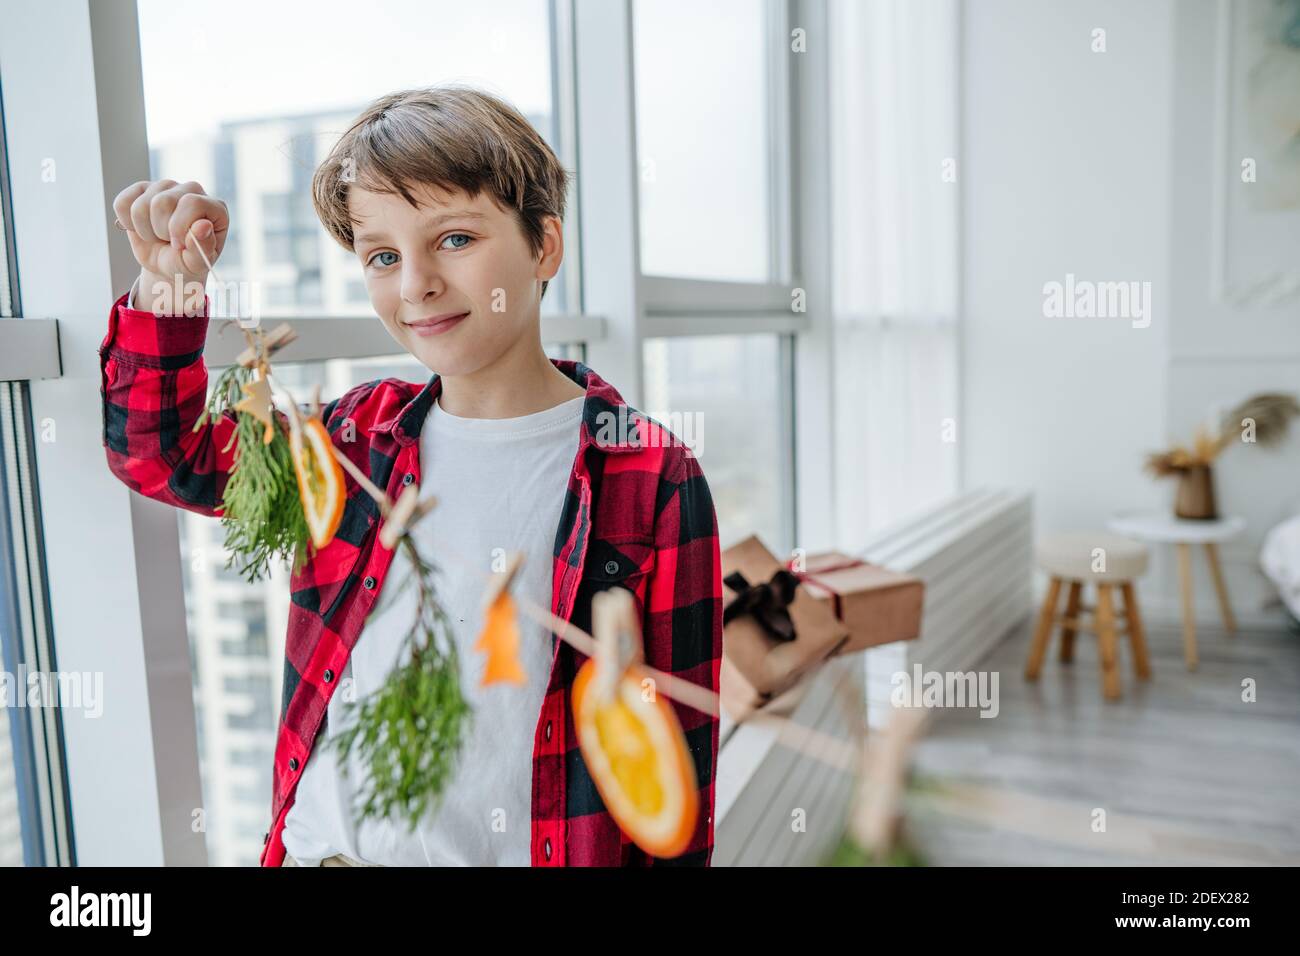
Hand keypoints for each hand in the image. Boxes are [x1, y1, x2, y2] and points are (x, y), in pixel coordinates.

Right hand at [113, 179, 228, 309]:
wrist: (166, 264)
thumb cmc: (186, 262)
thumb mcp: (197, 263)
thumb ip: (203, 247)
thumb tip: (203, 225)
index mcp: (214, 207)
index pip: (191, 203)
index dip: (179, 227)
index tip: (178, 246)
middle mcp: (192, 190)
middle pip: (162, 202)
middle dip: (161, 231)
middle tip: (169, 242)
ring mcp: (167, 186)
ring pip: (141, 205)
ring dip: (145, 230)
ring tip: (157, 237)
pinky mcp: (142, 188)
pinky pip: (122, 203)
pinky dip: (127, 223)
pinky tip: (142, 227)